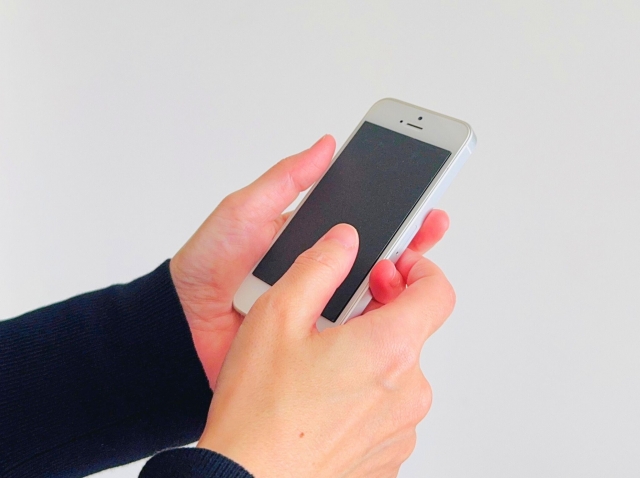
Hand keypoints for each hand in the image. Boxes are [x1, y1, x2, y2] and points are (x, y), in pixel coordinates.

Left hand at [170, 135, 449, 387]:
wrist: (182, 324)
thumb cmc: (208, 265)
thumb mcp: (245, 210)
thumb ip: (285, 180)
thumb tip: (325, 145)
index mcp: (310, 238)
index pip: (363, 220)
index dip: (394, 209)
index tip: (422, 197)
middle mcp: (321, 272)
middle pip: (377, 256)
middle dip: (409, 241)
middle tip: (430, 225)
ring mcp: (320, 306)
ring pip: (372, 295)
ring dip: (397, 280)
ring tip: (410, 263)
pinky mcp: (316, 340)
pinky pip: (352, 331)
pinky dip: (375, 320)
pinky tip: (393, 307)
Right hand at [197, 224, 454, 476]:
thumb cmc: (258, 411)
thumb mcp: (277, 316)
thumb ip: (320, 266)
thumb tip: (345, 241)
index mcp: (389, 348)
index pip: (438, 292)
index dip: (419, 270)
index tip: (393, 268)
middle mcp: (408, 391)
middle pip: (410, 331)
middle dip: (377, 316)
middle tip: (334, 320)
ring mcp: (402, 428)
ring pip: (397, 371)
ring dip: (368, 358)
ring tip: (319, 368)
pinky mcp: (389, 454)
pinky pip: (388, 409)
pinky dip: (365, 395)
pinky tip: (323, 401)